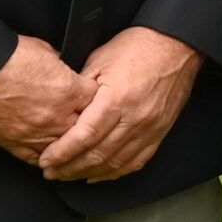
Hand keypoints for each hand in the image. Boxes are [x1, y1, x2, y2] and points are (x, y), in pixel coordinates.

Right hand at [0, 35, 91, 164]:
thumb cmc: (4, 57)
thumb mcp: (43, 50)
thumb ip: (60, 64)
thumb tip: (64, 68)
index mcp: (69, 90)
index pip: (98, 98)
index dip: (96, 96)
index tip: (93, 96)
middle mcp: (57, 117)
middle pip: (87, 128)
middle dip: (88, 123)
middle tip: (87, 120)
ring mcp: (37, 135)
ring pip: (67, 149)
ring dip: (70, 144)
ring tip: (74, 142)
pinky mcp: (16, 146)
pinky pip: (40, 159)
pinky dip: (47, 157)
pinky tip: (52, 155)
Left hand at [39, 27, 203, 182]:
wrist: (176, 46)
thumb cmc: (136, 47)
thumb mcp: (100, 59)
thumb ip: (80, 90)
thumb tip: (60, 111)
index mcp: (116, 98)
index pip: (84, 135)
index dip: (62, 152)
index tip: (45, 159)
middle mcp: (134, 118)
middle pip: (98, 154)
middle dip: (69, 167)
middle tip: (50, 172)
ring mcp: (150, 128)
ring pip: (115, 162)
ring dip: (88, 172)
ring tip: (68, 176)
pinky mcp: (159, 132)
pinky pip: (136, 161)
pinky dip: (115, 172)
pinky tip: (98, 175)